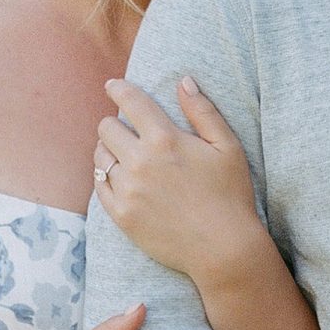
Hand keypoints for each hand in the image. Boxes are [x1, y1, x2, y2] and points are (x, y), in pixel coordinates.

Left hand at [94, 78, 262, 291]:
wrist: (222, 248)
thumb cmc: (230, 195)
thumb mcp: (227, 147)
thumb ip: (203, 111)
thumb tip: (184, 81)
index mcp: (165, 139)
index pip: (131, 102)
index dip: (119, 89)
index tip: (112, 85)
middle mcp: (140, 162)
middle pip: (107, 127)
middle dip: (115, 123)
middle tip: (125, 129)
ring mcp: (127, 190)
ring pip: (99, 156)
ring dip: (107, 149)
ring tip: (121, 153)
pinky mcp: (121, 215)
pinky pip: (99, 185)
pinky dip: (105, 176)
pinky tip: (117, 177)